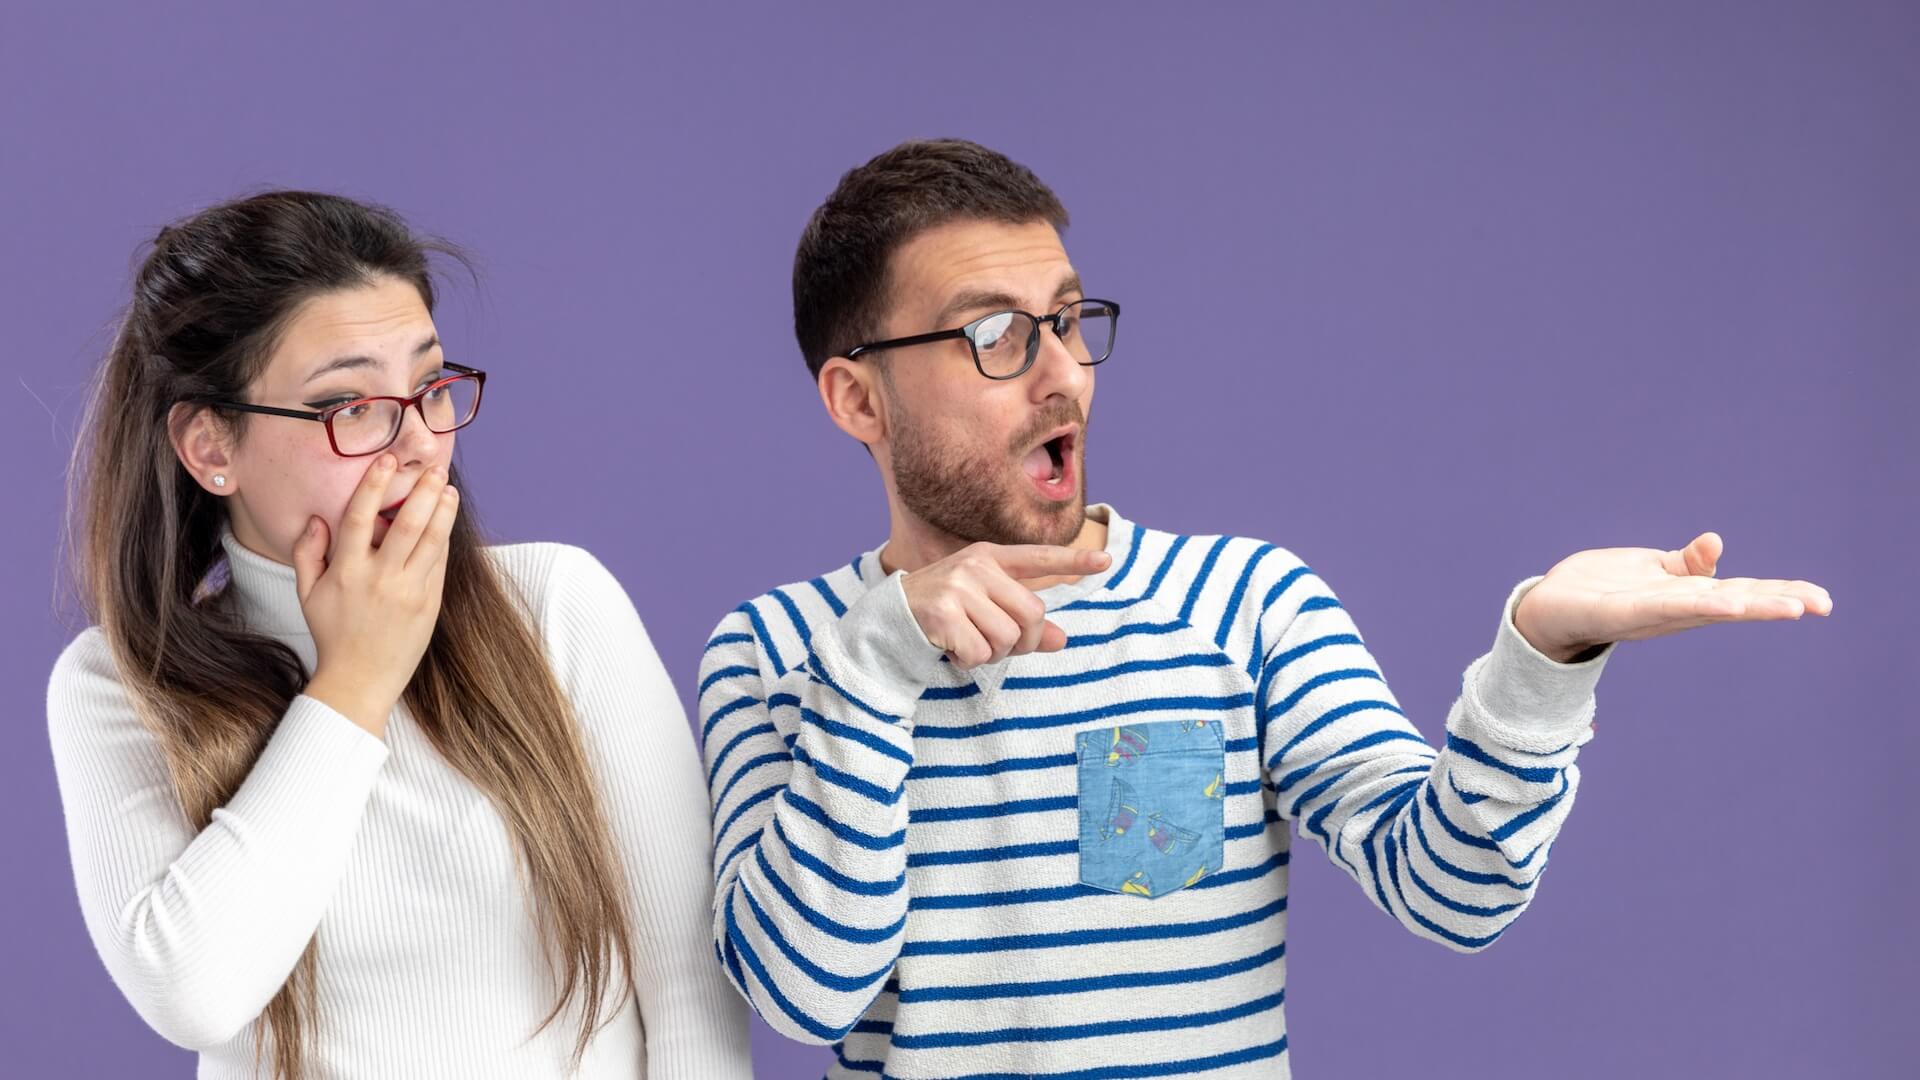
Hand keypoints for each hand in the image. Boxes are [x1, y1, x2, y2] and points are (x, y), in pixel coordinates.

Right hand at [293, 455, 459, 734]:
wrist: (360, 678)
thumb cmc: (333, 633)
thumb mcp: (307, 593)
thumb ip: (307, 553)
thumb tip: (317, 519)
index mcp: (347, 571)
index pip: (361, 517)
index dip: (374, 485)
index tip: (386, 458)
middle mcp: (380, 578)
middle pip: (407, 524)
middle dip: (423, 491)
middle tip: (435, 467)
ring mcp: (408, 591)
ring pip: (432, 541)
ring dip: (443, 511)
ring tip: (448, 488)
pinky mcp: (429, 604)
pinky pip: (440, 564)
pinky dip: (444, 539)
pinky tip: (446, 520)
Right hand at [901, 543, 1111, 670]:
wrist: (887, 619)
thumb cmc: (943, 614)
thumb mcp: (984, 609)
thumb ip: (1024, 623)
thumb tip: (1063, 640)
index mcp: (990, 557)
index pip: (1039, 558)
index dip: (1073, 560)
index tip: (1106, 560)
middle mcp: (976, 565)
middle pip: (1032, 614)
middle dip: (1022, 641)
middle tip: (997, 646)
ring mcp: (958, 586)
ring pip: (1006, 638)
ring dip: (991, 653)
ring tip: (966, 642)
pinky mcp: (943, 612)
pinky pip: (979, 653)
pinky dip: (969, 662)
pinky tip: (950, 649)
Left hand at [1513, 532, 1831, 662]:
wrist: (1546, 608)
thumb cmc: (1601, 589)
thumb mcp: (1652, 571)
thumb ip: (1686, 564)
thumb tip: (1718, 544)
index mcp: (1686, 597)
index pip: (1742, 591)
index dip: (1782, 593)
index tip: (1822, 599)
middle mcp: (1674, 610)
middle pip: (1733, 602)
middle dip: (1775, 601)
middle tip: (1820, 604)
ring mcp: (1648, 613)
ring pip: (1702, 608)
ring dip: (1742, 605)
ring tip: (1783, 605)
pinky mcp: (1618, 613)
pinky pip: (1658, 607)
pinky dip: (1689, 603)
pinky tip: (1719, 601)